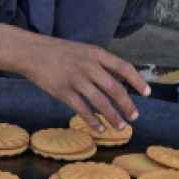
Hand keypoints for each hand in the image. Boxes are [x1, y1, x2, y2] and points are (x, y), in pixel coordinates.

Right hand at [19, 37, 149, 131]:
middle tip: (135, 117)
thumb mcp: (84, 50)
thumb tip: (120, 79)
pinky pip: (82, 109)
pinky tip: (99, 128)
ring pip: (100, 102)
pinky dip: (92, 121)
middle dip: (127, 105)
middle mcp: (88, 66)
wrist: (31, 52)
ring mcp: (75, 79)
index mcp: (96, 54)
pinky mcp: (63, 92)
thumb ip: (101, 63)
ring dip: (113, 117)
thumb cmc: (59, 52)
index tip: (148, 93)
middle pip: (114, 89)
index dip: (137, 81)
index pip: (123, 67)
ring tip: (121, 127)